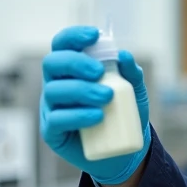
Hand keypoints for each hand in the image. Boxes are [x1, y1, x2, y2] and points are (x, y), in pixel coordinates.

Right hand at [40, 26, 149, 184]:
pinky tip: (98, 116)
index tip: (93, 35)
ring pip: (54, 91)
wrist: (122, 150)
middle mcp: (57, 84)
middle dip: (75, 63)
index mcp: (71, 69)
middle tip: (99, 71)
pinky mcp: (52, 131)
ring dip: (81, 90)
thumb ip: (131, 74)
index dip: (73, 36)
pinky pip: (58, 119)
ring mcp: (52, 108)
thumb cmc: (123, 114)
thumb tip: (125, 55)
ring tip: (107, 97)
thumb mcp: (134, 93)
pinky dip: (78, 116)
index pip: (62, 45)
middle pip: (53, 63)